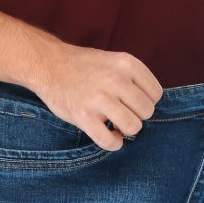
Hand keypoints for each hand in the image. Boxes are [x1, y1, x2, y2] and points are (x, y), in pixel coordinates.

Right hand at [32, 44, 162, 151]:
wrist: (47, 64)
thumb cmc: (83, 65)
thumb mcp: (112, 60)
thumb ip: (133, 79)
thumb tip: (151, 106)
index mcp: (125, 63)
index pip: (156, 94)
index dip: (145, 100)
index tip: (131, 100)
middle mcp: (115, 79)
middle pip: (147, 112)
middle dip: (135, 114)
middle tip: (120, 110)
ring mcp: (99, 98)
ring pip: (133, 128)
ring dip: (125, 129)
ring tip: (114, 122)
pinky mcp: (84, 116)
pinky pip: (111, 142)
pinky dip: (113, 143)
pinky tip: (108, 133)